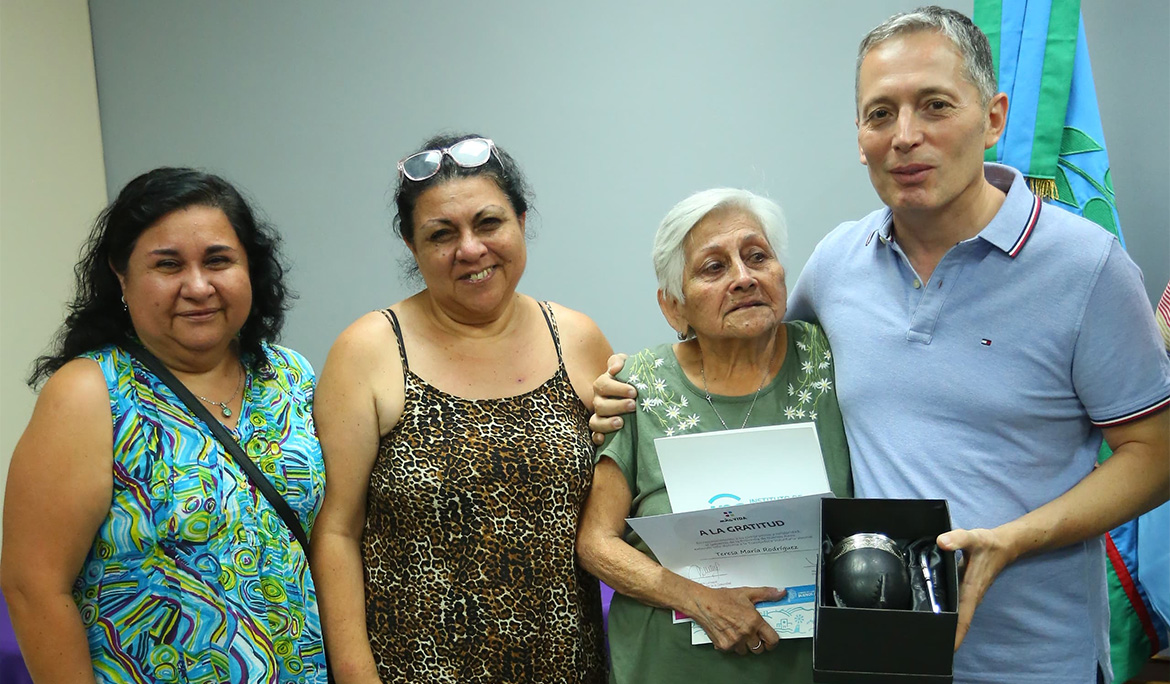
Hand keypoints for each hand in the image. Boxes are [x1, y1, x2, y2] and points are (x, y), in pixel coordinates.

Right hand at [589, 353, 634, 443]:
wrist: (638, 394)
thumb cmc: (631, 379)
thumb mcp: (627, 365)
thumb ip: (619, 361)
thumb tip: (615, 368)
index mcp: (603, 385)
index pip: (603, 385)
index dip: (617, 388)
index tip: (634, 392)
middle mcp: (599, 401)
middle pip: (600, 405)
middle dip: (617, 406)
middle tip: (633, 405)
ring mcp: (599, 416)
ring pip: (595, 422)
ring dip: (607, 423)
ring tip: (621, 423)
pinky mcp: (603, 431)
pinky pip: (594, 436)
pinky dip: (598, 438)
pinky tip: (604, 439)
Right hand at [686, 585, 784, 654]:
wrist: (702, 603)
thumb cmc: (722, 598)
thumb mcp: (747, 593)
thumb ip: (766, 593)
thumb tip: (781, 592)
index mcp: (754, 621)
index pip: (772, 640)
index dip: (772, 642)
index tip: (770, 640)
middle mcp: (745, 633)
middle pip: (759, 649)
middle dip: (757, 643)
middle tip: (752, 635)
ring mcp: (734, 641)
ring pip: (746, 651)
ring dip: (745, 645)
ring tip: (739, 633)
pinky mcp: (724, 646)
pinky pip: (733, 651)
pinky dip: (732, 645)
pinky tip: (729, 634)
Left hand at [936, 527, 1018, 650]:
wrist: (1003, 545)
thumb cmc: (987, 544)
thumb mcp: (973, 538)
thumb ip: (957, 539)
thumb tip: (941, 542)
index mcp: (971, 590)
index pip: (963, 618)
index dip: (955, 635)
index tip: (947, 650)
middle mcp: (971, 597)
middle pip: (959, 623)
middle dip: (946, 636)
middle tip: (926, 645)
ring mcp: (969, 595)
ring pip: (958, 616)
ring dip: (947, 627)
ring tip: (927, 636)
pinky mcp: (967, 590)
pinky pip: (957, 607)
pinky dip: (948, 614)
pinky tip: (934, 616)